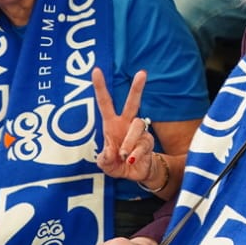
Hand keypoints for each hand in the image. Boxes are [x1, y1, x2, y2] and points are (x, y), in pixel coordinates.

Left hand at [90, 67, 156, 184]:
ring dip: (129, 141)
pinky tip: (132, 160)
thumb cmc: (117, 163)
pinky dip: (136, 154)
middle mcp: (126, 124)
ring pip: (137, 126)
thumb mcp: (105, 164)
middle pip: (132, 103)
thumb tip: (109, 153)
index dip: (100, 87)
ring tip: (124, 155)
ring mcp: (140, 132)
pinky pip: (143, 144)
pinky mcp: (149, 142)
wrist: (135, 174)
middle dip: (137, 88)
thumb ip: (104, 159)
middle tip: (142, 73)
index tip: (96, 70)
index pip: (105, 102)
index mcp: (112, 124)